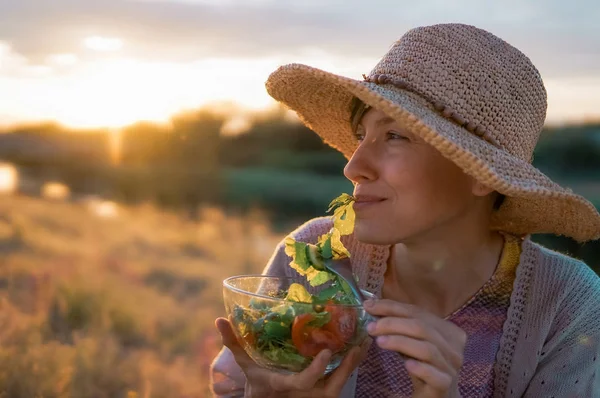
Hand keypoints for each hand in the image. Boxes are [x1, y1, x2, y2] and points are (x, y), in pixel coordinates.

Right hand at [215, 317, 370, 397]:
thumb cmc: (258, 386)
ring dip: (353, 363)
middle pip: (334, 385)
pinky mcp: (324, 392)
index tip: (328, 350)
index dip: (317, 369)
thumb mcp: (247, 366)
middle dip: (348, 367)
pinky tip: (358, 348)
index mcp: (288, 386)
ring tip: (364, 340)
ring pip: (341, 382)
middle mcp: (307, 394)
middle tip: (359, 342)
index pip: (306, 382)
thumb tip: (219, 320)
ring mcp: (317, 395)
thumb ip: (235, 344)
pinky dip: (350, 365)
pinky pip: (341, 380)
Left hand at [364, 299, 465, 397]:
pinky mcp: (445, 386)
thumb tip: (373, 306)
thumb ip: (399, 325)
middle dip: (393, 324)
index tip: (369, 306)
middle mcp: (454, 347)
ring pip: (427, 349)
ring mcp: (451, 367)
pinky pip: (435, 375)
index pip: (418, 313)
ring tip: (379, 342)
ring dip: (400, 342)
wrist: (437, 396)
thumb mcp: (411, 342)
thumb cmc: (423, 365)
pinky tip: (406, 364)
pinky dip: (421, 368)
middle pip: (422, 328)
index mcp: (448, 331)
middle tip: (371, 327)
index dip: (393, 307)